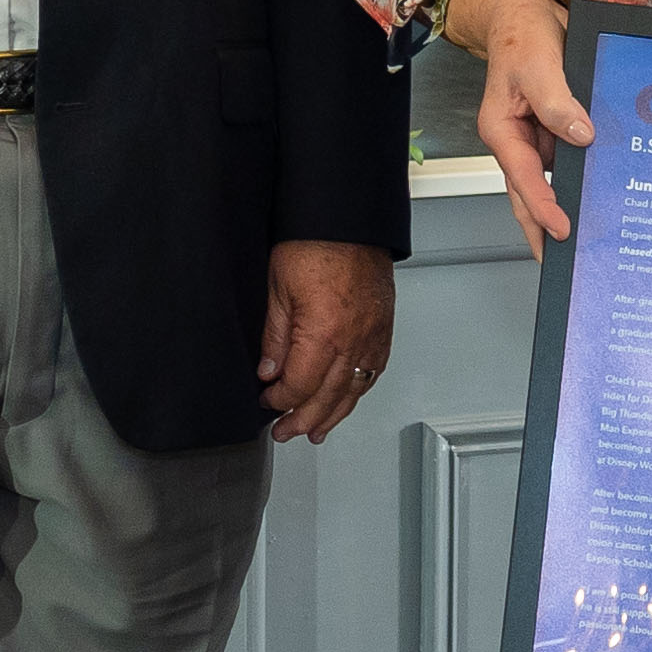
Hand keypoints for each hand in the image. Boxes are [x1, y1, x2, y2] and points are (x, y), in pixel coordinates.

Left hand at [258, 239, 394, 440]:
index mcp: (324, 333)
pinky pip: (373, 372)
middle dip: (304, 419)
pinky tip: (346, 399)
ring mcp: (374, 336)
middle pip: (329, 396)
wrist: (348, 218)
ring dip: (333, 414)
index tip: (266, 400)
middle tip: (286, 432)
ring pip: (354, 390)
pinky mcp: (384, 328)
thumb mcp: (277, 289)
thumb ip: (275, 336)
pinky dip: (358, 391)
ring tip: (316, 432)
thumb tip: (269, 371)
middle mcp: (354, 341)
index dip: (280, 399)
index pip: (300, 384)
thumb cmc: (313, 242)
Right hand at [453, 0, 590, 257]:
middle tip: (564, 263)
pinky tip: (607, 192)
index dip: (542, 207)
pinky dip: (586, 177)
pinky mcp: (559, 129)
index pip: (522, 178)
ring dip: (569, 206)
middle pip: (530, 195)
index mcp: (502, 131)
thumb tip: (581, 137)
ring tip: (591, 239)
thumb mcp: (537, 66)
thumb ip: (557, 102)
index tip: (562, 231)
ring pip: (554, 181)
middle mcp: (519, 141)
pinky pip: (573, 160)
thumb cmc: (521, 35)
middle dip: (545, 229)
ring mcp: (539, 138)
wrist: (525, 11)